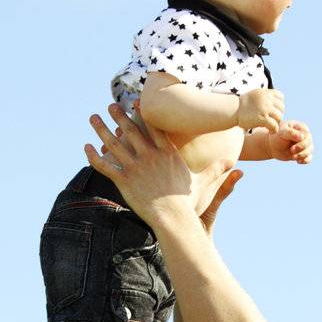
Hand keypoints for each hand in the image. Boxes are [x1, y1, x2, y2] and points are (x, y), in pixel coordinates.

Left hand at [85, 106, 237, 228]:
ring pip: (114, 143)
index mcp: (167, 153)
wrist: (174, 219)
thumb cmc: (188, 203)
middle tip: (111, 105)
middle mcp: (150, 156)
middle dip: (119, 115)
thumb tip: (236, 164)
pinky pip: (105, 165)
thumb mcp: (205, 184)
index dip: (143, 113)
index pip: (153, 127)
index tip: (135, 103)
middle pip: (131, 130)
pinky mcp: (124, 181)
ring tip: (93, 117)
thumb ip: (217, 171)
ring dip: (101, 129)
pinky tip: (86, 148)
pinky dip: (94, 156)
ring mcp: (136, 167)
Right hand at [236, 87, 284, 133]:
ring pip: (279, 117)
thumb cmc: (244, 104)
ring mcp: (265, 109)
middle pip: (281, 108)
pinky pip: (274, 125)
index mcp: (266, 93)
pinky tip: (271, 131)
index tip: (273, 110)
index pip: (281, 97)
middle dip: (278, 114)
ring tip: (271, 126)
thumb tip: (276, 99)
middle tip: (272, 119)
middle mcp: (267, 99)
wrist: (233, 109)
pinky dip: (274, 129)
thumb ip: (266, 96)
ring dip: (276, 122)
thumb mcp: (256, 94)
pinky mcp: (262, 118)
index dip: (279, 104)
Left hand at [269, 120, 312, 164]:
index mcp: (301, 128)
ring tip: (293, 157)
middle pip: (309, 143)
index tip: (292, 148)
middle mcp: (305, 136)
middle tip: (292, 151)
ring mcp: (305, 144)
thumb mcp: (281, 132)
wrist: (272, 145)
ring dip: (303, 155)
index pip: (307, 136)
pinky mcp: (303, 153)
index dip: (301, 143)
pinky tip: (298, 161)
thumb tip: (302, 137)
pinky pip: (309, 158)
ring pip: (310, 151)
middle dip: (302, 150)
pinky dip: (305, 160)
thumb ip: (290, 133)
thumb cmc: (277, 136)